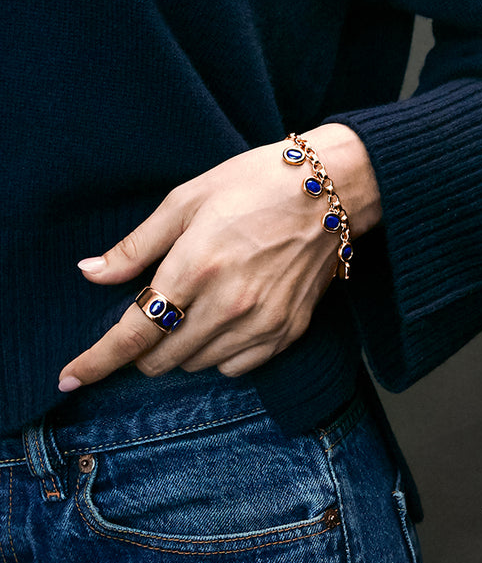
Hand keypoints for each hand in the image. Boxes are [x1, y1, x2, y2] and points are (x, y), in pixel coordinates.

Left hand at [58, 123, 380, 391]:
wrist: (330, 191)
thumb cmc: (254, 184)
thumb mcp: (186, 200)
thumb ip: (136, 246)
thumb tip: (89, 273)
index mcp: (195, 268)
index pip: (133, 333)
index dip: (97, 360)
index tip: (70, 379)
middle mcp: (228, 306)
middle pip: (161, 359)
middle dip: (143, 347)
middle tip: (154, 314)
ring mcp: (261, 323)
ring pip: (197, 365)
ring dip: (181, 347)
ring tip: (196, 307)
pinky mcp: (287, 332)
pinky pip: (236, 367)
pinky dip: (218, 352)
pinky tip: (225, 321)